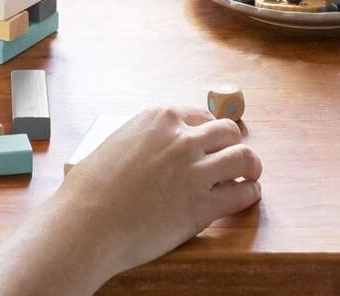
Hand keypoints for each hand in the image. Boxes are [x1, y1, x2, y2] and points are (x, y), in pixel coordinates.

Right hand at [58, 106, 261, 277]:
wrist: (88, 222)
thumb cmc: (90, 188)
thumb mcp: (116, 142)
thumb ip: (142, 139)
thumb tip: (150, 148)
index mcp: (159, 118)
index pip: (201, 115)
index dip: (210, 131)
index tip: (212, 142)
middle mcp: (181, 138)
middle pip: (228, 131)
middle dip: (233, 143)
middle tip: (235, 156)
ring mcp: (195, 170)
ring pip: (243, 157)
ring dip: (251, 165)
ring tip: (251, 173)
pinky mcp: (202, 206)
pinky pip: (241, 193)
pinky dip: (249, 193)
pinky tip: (248, 195)